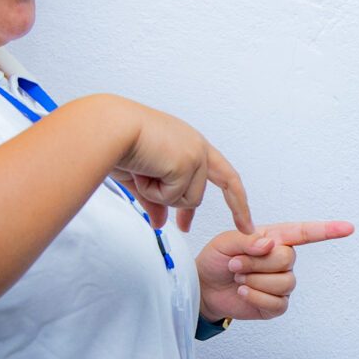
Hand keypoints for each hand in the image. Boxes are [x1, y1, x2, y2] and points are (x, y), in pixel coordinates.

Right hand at [105, 100, 252, 235]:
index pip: (219, 172)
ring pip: (190, 199)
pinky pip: (175, 198)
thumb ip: (156, 201)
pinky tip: (144, 173)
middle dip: (239, 208)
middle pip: (229, 181)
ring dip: (162, 197)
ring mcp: (195, 153)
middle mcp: (197, 145)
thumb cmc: (120, 145)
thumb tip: (160, 223)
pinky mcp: (188, 163)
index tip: (238, 216)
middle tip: (247, 229)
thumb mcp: (142, 179)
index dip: (229, 196)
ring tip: (143, 176)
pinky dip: (154, 193)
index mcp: (189, 144)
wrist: (110, 129)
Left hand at [196, 220, 354, 322]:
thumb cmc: (216, 260)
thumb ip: (248, 240)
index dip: (328, 230)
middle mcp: (283, 261)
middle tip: (235, 263)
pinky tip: (243, 291)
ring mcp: (281, 284)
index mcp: (276, 239)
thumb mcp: (226, 242)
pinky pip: (277, 302)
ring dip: (255, 279)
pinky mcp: (275, 305)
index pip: (306, 233)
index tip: (348, 228)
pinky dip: (256, 296)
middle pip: (288, 258)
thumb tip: (270, 245)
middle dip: (257, 262)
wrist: (203, 287)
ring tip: (238, 277)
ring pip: (284, 282)